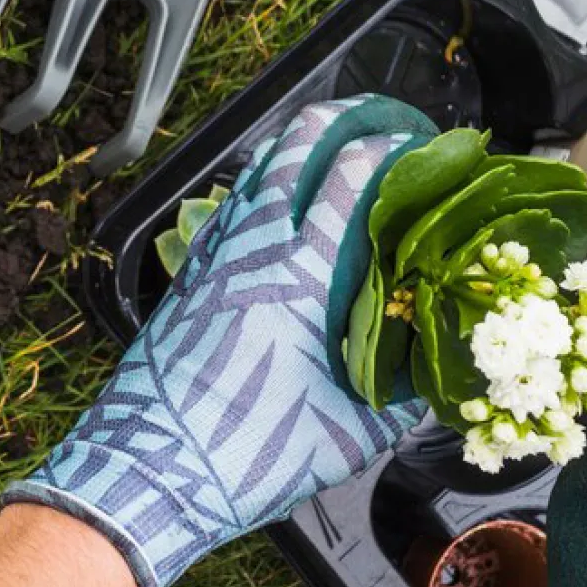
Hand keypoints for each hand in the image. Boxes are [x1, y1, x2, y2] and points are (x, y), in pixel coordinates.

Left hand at [3, 95, 438, 586]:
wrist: (150, 469)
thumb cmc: (248, 455)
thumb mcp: (350, 435)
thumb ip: (401, 396)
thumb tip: (435, 371)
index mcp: (302, 275)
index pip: (352, 175)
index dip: (394, 148)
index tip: (426, 147)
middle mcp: (254, 247)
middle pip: (297, 144)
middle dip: (344, 118)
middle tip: (382, 121)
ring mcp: (214, 254)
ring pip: (258, 168)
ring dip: (299, 145)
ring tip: (336, 146)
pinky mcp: (189, 273)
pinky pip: (231, 205)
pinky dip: (263, 185)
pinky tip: (280, 204)